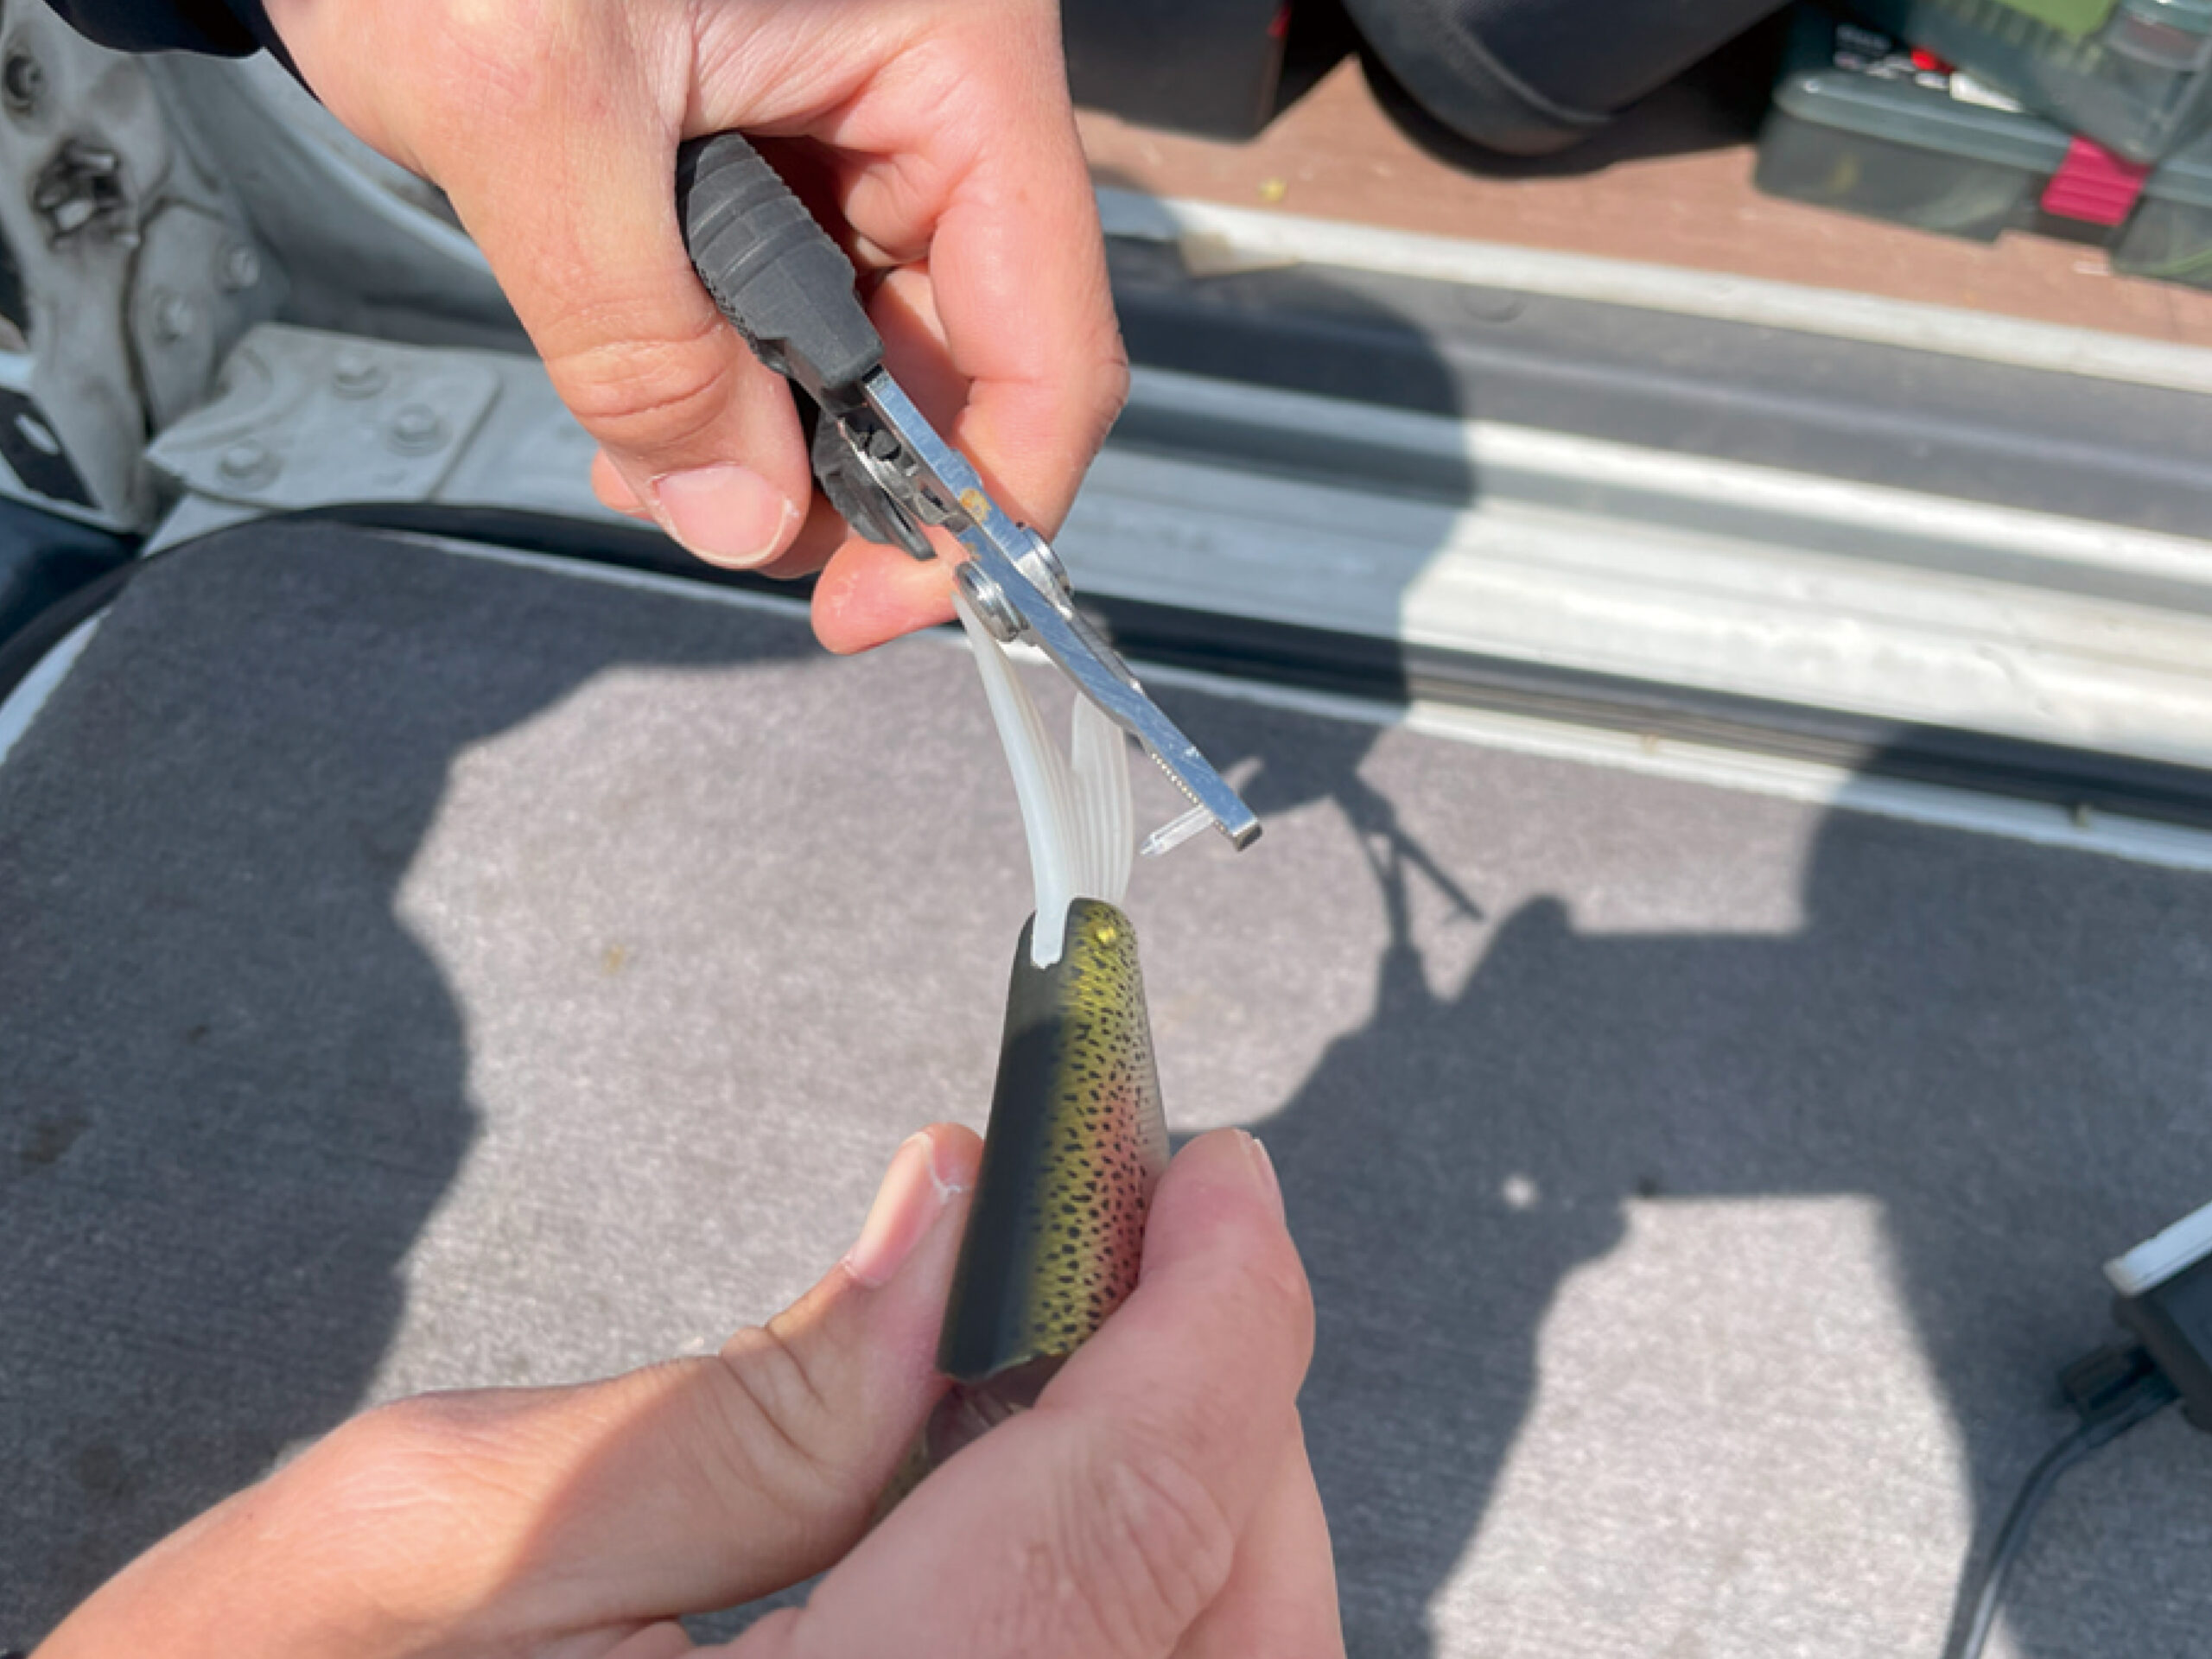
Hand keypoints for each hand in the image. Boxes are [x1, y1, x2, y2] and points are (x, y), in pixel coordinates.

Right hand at [37, 1127, 1342, 1656]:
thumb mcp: (424, 1548)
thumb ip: (734, 1405)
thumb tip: (953, 1225)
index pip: (1114, 1535)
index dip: (1212, 1323)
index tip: (1219, 1175)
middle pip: (1226, 1634)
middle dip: (1230, 1417)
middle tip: (1163, 1243)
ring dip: (1195, 1506)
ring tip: (1092, 1352)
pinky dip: (1138, 1597)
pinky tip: (1038, 1496)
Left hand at [261, 0, 1127, 653]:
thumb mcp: (525, 108)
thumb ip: (636, 339)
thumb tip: (739, 516)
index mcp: (949, 52)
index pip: (1044, 338)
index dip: (981, 504)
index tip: (877, 602)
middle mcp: (926, 89)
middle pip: (959, 358)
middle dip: (843, 476)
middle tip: (722, 526)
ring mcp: (852, 114)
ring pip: (867, 344)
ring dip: (767, 436)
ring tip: (644, 450)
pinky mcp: (776, 135)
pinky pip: (787, 298)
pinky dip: (720, 372)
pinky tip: (641, 395)